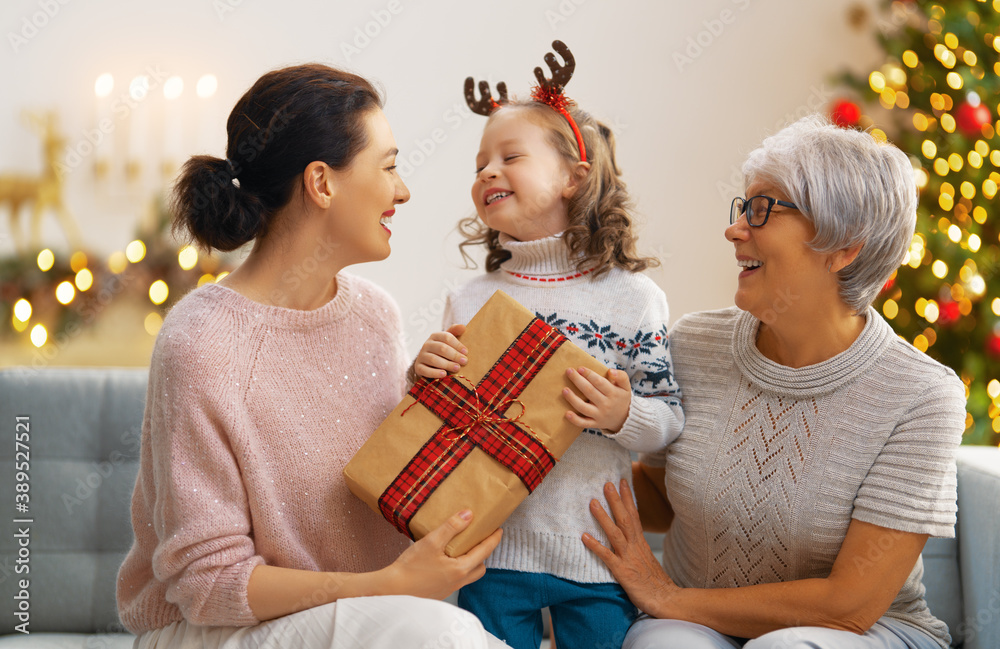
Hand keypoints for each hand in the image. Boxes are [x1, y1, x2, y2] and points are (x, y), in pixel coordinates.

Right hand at [382, 510, 501, 599]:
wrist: (392, 590)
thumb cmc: (410, 568)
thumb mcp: (432, 542)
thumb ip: (451, 527)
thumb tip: (468, 515)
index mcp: (460, 569)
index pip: (484, 551)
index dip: (493, 539)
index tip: (499, 529)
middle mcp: (458, 581)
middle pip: (480, 567)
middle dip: (483, 553)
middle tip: (480, 539)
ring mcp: (449, 588)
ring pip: (469, 575)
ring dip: (471, 562)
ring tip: (462, 547)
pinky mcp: (439, 591)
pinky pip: (456, 579)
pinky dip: (458, 568)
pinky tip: (445, 560)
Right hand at [414, 324, 467, 378]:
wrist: (428, 364)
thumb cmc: (443, 351)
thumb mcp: (448, 340)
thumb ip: (455, 332)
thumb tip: (463, 327)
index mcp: (435, 336)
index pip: (446, 337)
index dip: (457, 344)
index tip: (466, 352)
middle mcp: (426, 345)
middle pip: (441, 348)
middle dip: (454, 355)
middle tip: (464, 361)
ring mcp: (421, 356)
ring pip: (433, 359)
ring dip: (447, 364)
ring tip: (457, 368)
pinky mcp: (418, 367)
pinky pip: (425, 370)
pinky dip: (435, 373)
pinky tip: (444, 374)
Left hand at [562, 367, 630, 432]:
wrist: (625, 419)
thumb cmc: (621, 398)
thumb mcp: (626, 387)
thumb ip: (621, 377)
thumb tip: (610, 371)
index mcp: (613, 393)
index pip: (599, 382)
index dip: (589, 374)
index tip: (580, 368)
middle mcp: (605, 405)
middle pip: (589, 391)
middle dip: (578, 380)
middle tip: (569, 371)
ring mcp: (599, 415)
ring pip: (583, 407)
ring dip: (572, 398)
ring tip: (564, 390)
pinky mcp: (594, 424)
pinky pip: (583, 423)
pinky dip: (575, 419)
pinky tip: (567, 413)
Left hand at [583, 479, 677, 617]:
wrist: (668, 600)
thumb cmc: (656, 584)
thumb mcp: (646, 561)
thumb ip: (636, 550)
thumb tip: (629, 542)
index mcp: (641, 543)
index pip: (634, 515)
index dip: (628, 498)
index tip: (622, 482)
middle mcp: (635, 547)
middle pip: (625, 519)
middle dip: (616, 500)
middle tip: (606, 483)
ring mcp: (629, 558)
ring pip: (615, 533)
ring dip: (603, 517)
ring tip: (592, 502)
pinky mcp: (623, 572)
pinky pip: (607, 556)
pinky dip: (596, 546)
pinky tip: (584, 537)